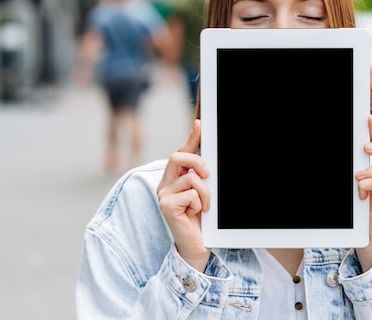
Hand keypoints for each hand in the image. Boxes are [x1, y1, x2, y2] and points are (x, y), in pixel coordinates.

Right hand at [157, 119, 211, 271]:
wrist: (197, 247)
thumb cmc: (201, 221)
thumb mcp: (203, 193)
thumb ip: (202, 176)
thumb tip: (208, 157)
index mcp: (174, 179)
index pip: (181, 152)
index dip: (191, 137)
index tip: (200, 124)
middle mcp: (165, 184)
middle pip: (177, 156)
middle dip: (198, 161)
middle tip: (208, 176)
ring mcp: (163, 195)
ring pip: (190, 177)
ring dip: (205, 191)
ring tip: (205, 205)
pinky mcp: (165, 206)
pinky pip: (189, 193)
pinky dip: (199, 202)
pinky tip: (197, 214)